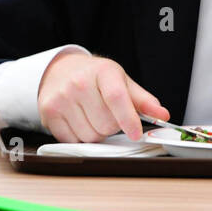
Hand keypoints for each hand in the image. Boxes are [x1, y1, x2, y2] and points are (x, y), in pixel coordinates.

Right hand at [37, 52, 168, 142]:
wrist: (60, 70)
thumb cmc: (94, 77)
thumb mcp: (120, 81)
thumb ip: (143, 100)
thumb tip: (162, 115)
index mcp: (103, 71)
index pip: (117, 98)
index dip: (129, 119)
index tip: (137, 133)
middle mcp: (79, 83)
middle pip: (105, 124)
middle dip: (113, 127)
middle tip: (109, 115)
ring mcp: (61, 98)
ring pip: (90, 136)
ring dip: (97, 133)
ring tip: (93, 117)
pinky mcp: (48, 112)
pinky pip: (72, 140)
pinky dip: (80, 137)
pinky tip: (80, 121)